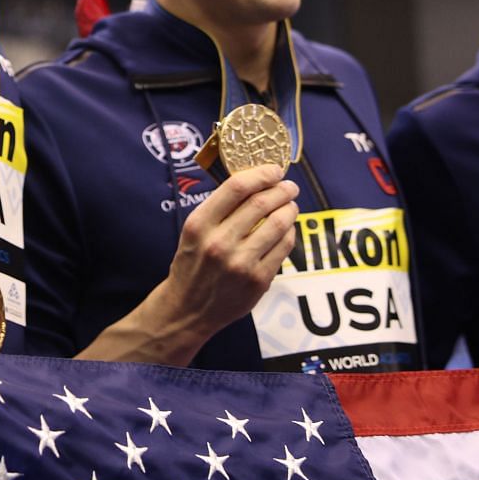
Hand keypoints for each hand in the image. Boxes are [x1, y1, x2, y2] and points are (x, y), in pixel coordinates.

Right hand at [159, 163, 300, 333]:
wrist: (187, 309)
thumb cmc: (193, 264)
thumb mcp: (194, 231)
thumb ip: (220, 208)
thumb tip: (257, 181)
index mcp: (199, 225)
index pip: (236, 187)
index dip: (260, 174)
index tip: (274, 170)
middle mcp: (219, 243)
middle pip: (261, 203)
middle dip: (282, 189)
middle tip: (289, 186)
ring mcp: (240, 263)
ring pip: (278, 223)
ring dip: (289, 209)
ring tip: (290, 206)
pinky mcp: (258, 280)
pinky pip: (284, 246)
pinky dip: (289, 232)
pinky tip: (286, 229)